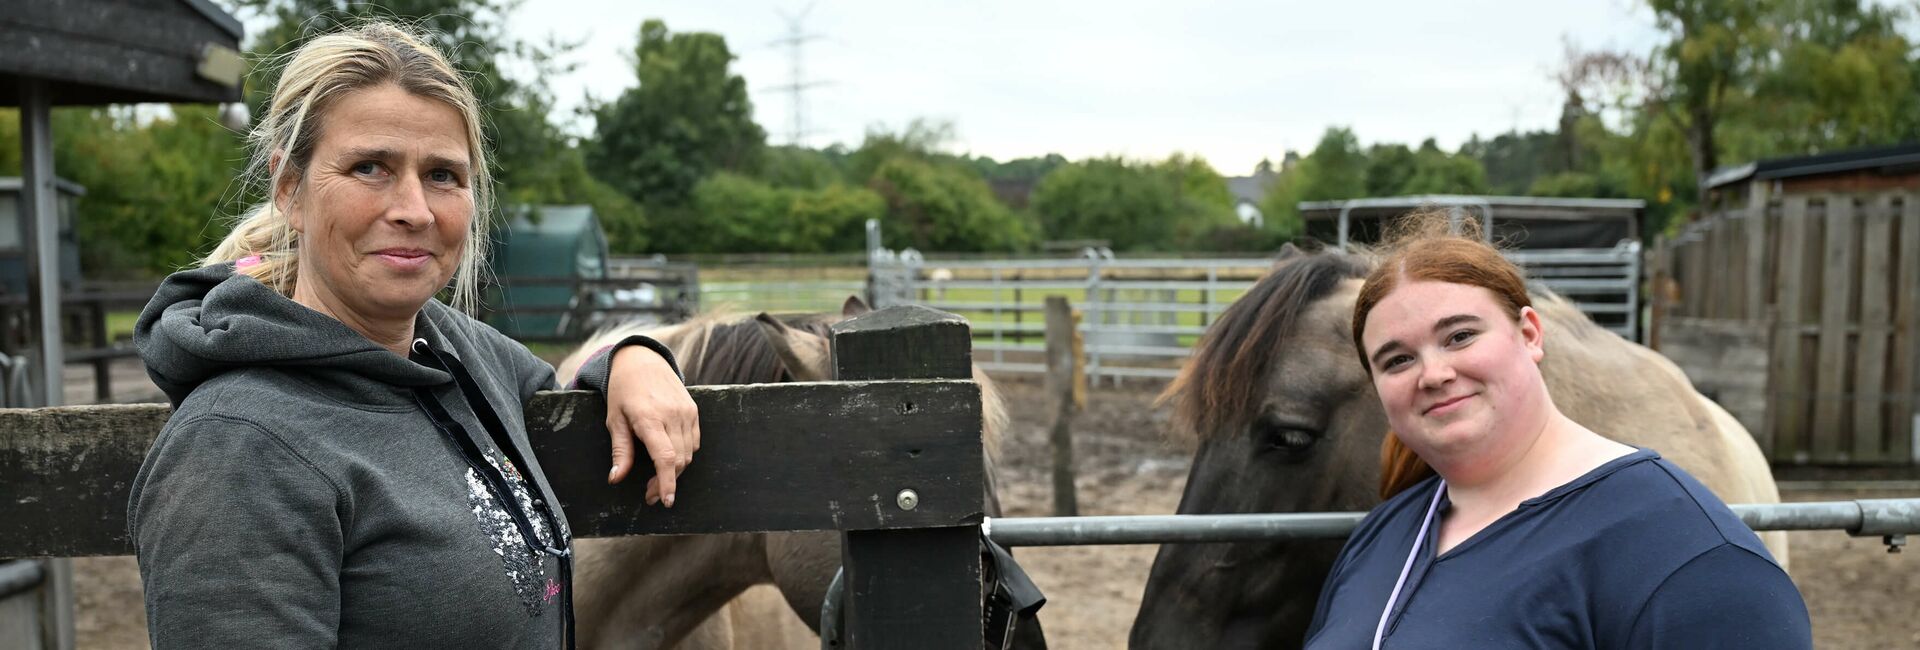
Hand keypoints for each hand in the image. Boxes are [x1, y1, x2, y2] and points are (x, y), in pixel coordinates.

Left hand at [604, 345, 698, 506]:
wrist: (642, 360)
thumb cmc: (623, 390)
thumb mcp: (614, 419)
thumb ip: (619, 450)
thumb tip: (615, 478)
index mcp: (649, 418)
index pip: (665, 457)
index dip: (667, 482)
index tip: (665, 500)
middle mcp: (672, 415)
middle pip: (678, 460)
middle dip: (666, 483)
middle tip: (650, 495)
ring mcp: (686, 412)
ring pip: (688, 454)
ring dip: (675, 471)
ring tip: (657, 480)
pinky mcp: (694, 410)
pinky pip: (694, 442)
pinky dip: (684, 455)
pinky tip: (669, 457)